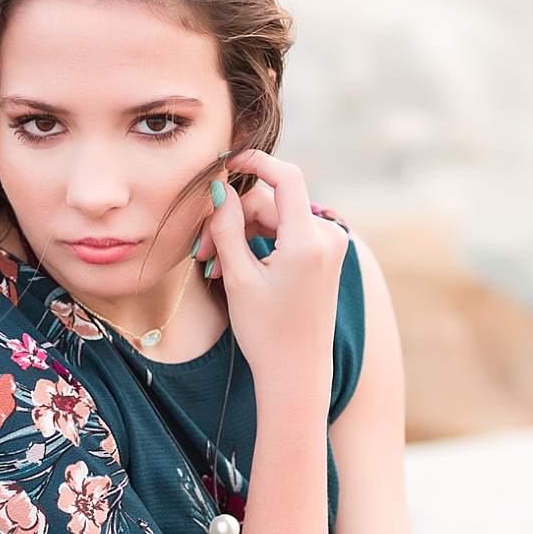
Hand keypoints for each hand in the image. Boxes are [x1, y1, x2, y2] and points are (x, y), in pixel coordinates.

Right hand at [196, 149, 348, 390]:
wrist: (297, 373)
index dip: (255, 162)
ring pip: (275, 219)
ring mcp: (330, 247)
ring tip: (215, 269)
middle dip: (234, 221)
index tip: (227, 159)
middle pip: (272, 204)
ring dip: (243, 236)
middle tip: (202, 253)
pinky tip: (237, 269)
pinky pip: (287, 233)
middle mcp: (327, 238)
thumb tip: (219, 186)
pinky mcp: (325, 256)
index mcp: (309, 242)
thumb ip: (226, 226)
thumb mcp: (238, 277)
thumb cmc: (266, 332)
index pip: (286, 177)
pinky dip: (261, 245)